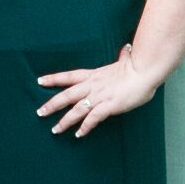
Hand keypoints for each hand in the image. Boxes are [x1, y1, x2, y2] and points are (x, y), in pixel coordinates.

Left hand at [36, 45, 156, 136]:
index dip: (53, 79)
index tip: (40, 81)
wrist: (145, 71)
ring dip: (64, 121)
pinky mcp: (109, 106)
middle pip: (66, 95)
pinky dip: (84, 127)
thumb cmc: (138, 66)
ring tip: (55, 130)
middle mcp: (93, 85)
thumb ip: (122, 57)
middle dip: (51, 105)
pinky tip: (78, 135)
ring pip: (76, 110)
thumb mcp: (126, 60)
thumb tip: (126, 49)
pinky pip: (93, 119)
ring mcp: (100, 96)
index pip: (68, 76)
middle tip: (39, 113)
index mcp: (94, 74)